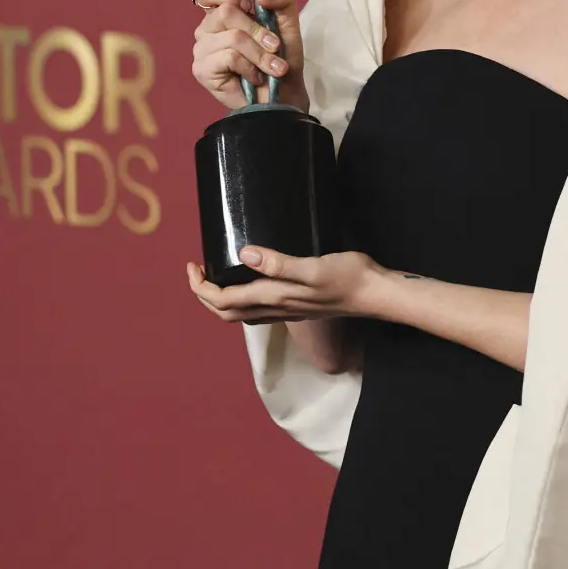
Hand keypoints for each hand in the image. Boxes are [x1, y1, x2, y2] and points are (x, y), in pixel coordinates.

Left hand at [185, 248, 377, 323]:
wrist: (374, 294)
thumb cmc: (348, 278)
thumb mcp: (313, 267)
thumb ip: (279, 263)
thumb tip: (244, 254)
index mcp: (273, 297)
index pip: (222, 300)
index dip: (200, 287)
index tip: (193, 264)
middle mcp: (274, 308)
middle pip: (225, 312)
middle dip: (203, 295)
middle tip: (197, 270)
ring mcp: (285, 310)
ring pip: (240, 314)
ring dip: (220, 300)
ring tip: (214, 277)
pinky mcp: (295, 306)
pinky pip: (256, 310)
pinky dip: (240, 300)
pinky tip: (247, 283)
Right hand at [191, 0, 307, 110]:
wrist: (284, 96)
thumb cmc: (281, 59)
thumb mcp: (288, 22)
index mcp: (222, 12)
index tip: (252, 7)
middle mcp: (207, 29)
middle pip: (227, 12)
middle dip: (259, 31)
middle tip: (275, 47)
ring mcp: (202, 49)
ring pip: (233, 37)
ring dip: (260, 54)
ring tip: (273, 68)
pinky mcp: (202, 69)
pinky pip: (229, 57)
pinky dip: (251, 68)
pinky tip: (255, 78)